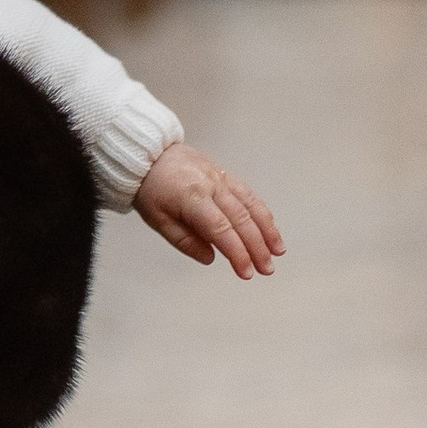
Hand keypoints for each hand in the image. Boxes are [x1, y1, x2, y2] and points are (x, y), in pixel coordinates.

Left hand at [133, 140, 282, 278]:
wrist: (149, 154)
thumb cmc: (151, 187)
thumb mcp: (157, 219)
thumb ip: (184, 241)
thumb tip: (210, 258)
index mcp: (192, 197)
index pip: (221, 229)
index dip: (237, 253)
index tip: (246, 272)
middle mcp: (211, 186)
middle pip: (241, 219)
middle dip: (257, 247)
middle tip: (266, 269)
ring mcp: (221, 178)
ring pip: (251, 205)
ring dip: (267, 230)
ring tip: (277, 252)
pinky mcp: (225, 175)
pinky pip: (249, 194)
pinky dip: (263, 212)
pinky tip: (270, 228)